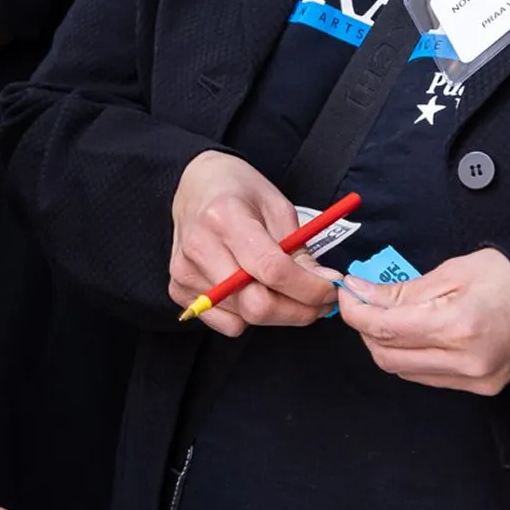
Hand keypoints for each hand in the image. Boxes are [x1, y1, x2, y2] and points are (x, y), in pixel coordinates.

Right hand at [168, 152, 334, 337]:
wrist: (195, 186)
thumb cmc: (238, 191)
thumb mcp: (277, 207)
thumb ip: (299, 250)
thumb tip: (323, 287)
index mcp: (225, 218)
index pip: (273, 270)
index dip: (310, 288)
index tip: (330, 289)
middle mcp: (199, 248)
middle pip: (256, 305)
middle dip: (298, 311)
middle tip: (319, 303)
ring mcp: (185, 272)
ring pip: (244, 319)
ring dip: (277, 313)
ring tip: (285, 290)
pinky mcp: (179, 289)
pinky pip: (226, 323)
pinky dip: (248, 316)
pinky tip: (252, 290)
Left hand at [336, 247, 509, 395]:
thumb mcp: (455, 271)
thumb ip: (405, 290)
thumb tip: (363, 294)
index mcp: (458, 325)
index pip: (385, 328)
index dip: (356, 311)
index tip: (347, 294)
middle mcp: (466, 360)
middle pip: (388, 356)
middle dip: (366, 329)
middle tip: (364, 303)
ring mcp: (474, 379)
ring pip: (404, 371)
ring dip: (386, 345)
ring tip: (390, 317)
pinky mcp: (480, 387)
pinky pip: (427, 377)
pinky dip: (411, 357)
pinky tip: (416, 335)